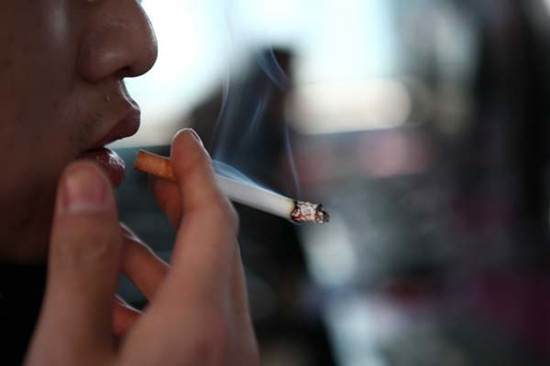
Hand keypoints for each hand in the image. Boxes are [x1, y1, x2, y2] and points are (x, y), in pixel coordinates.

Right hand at [25, 129, 259, 364]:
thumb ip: (81, 265)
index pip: (214, 221)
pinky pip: (201, 321)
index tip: (184, 142)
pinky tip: (118, 303)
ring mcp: (228, 362)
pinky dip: (165, 298)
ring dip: (166, 255)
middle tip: (157, 173)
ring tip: (117, 238)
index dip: (197, 172)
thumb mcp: (70, 351)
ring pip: (207, 286)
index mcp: (200, 324)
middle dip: (185, 203)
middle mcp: (229, 342)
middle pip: (217, 248)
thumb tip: (86, 184)